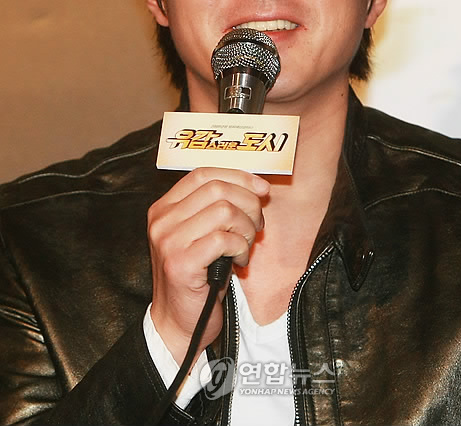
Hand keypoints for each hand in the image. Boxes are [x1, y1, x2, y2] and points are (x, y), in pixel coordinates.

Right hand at [148, 167, 269, 365]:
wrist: (178, 324)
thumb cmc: (198, 277)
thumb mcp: (203, 235)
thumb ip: (218, 208)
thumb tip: (257, 186)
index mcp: (164, 208)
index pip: (203, 173)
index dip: (237, 176)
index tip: (261, 188)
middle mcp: (162, 220)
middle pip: (217, 189)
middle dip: (248, 204)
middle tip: (256, 226)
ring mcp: (168, 241)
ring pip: (224, 211)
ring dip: (246, 228)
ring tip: (246, 246)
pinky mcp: (181, 264)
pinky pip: (224, 239)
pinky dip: (241, 248)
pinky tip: (239, 261)